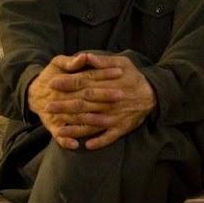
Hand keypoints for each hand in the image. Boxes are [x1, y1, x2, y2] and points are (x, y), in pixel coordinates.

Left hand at [31, 52, 156, 150]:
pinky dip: (98, 141)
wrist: (155, 93)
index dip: (67, 83)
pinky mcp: (122, 128)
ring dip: (75, 127)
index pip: (83, 82)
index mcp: (108, 84)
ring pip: (92, 123)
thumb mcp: (122, 62)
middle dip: (64, 105)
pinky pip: (108, 137)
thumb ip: (103, 61)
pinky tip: (86, 145)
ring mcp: (115, 116)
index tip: (52, 83)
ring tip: (59, 129)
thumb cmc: (135, 76)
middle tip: (48, 106)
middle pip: (83, 104)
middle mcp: (109, 101)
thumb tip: (86, 56)